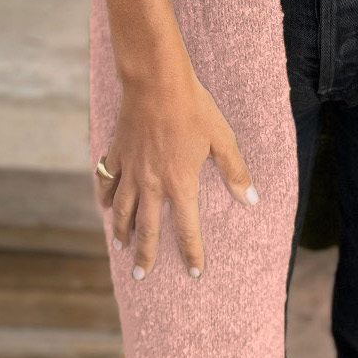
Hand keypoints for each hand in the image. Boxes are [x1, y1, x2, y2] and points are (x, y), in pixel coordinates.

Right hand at [96, 43, 257, 280]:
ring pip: (122, 210)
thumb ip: (235, 172)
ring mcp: (131, 169)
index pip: (187, 229)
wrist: (156, 81)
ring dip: (122, 231)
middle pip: (147, 229)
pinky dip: (106, 197)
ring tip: (121, 247)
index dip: (191, 253)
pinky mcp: (117, 152)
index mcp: (180, 184)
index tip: (194, 273)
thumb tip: (251, 200)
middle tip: (140, 276)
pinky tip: (105, 206)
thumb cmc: (193, 108)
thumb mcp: (221, 139)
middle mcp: (152, 183)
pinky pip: (107, 181)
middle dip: (145, 255)